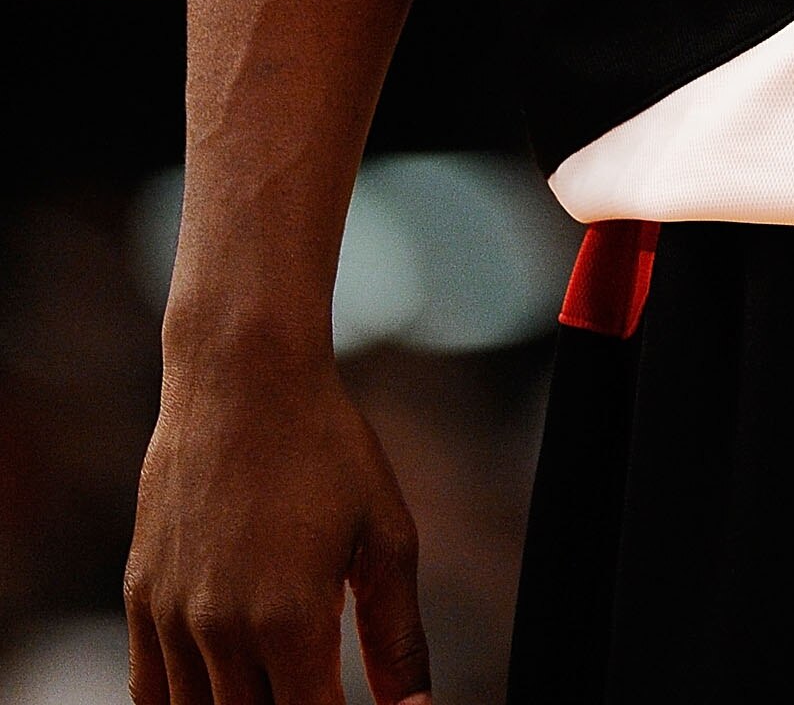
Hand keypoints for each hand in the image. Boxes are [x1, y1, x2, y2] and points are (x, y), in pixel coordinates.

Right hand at [126, 348, 430, 704]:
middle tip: (314, 689)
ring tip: (275, 686)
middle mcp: (221, 630)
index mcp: (290, 621)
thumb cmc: (325, 445)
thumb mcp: (385, 533)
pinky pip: (149, 691)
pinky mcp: (141, 597)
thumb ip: (397, 634)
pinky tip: (218, 691)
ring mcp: (172, 617)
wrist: (241, 375)